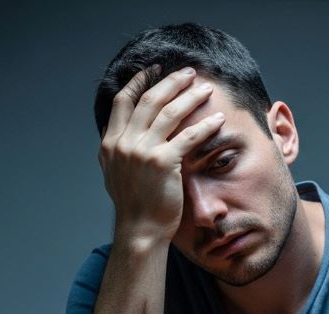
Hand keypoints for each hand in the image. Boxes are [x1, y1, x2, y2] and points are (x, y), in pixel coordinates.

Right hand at [99, 66, 225, 245]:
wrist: (139, 229)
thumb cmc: (133, 203)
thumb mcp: (112, 171)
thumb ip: (114, 147)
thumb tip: (114, 127)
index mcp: (111, 142)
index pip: (123, 101)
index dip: (139, 81)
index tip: (154, 69)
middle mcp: (124, 143)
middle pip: (149, 100)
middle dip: (170, 82)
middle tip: (188, 72)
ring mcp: (143, 152)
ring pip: (169, 112)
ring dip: (190, 96)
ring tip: (205, 88)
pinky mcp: (163, 163)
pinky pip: (188, 136)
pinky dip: (205, 125)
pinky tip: (217, 119)